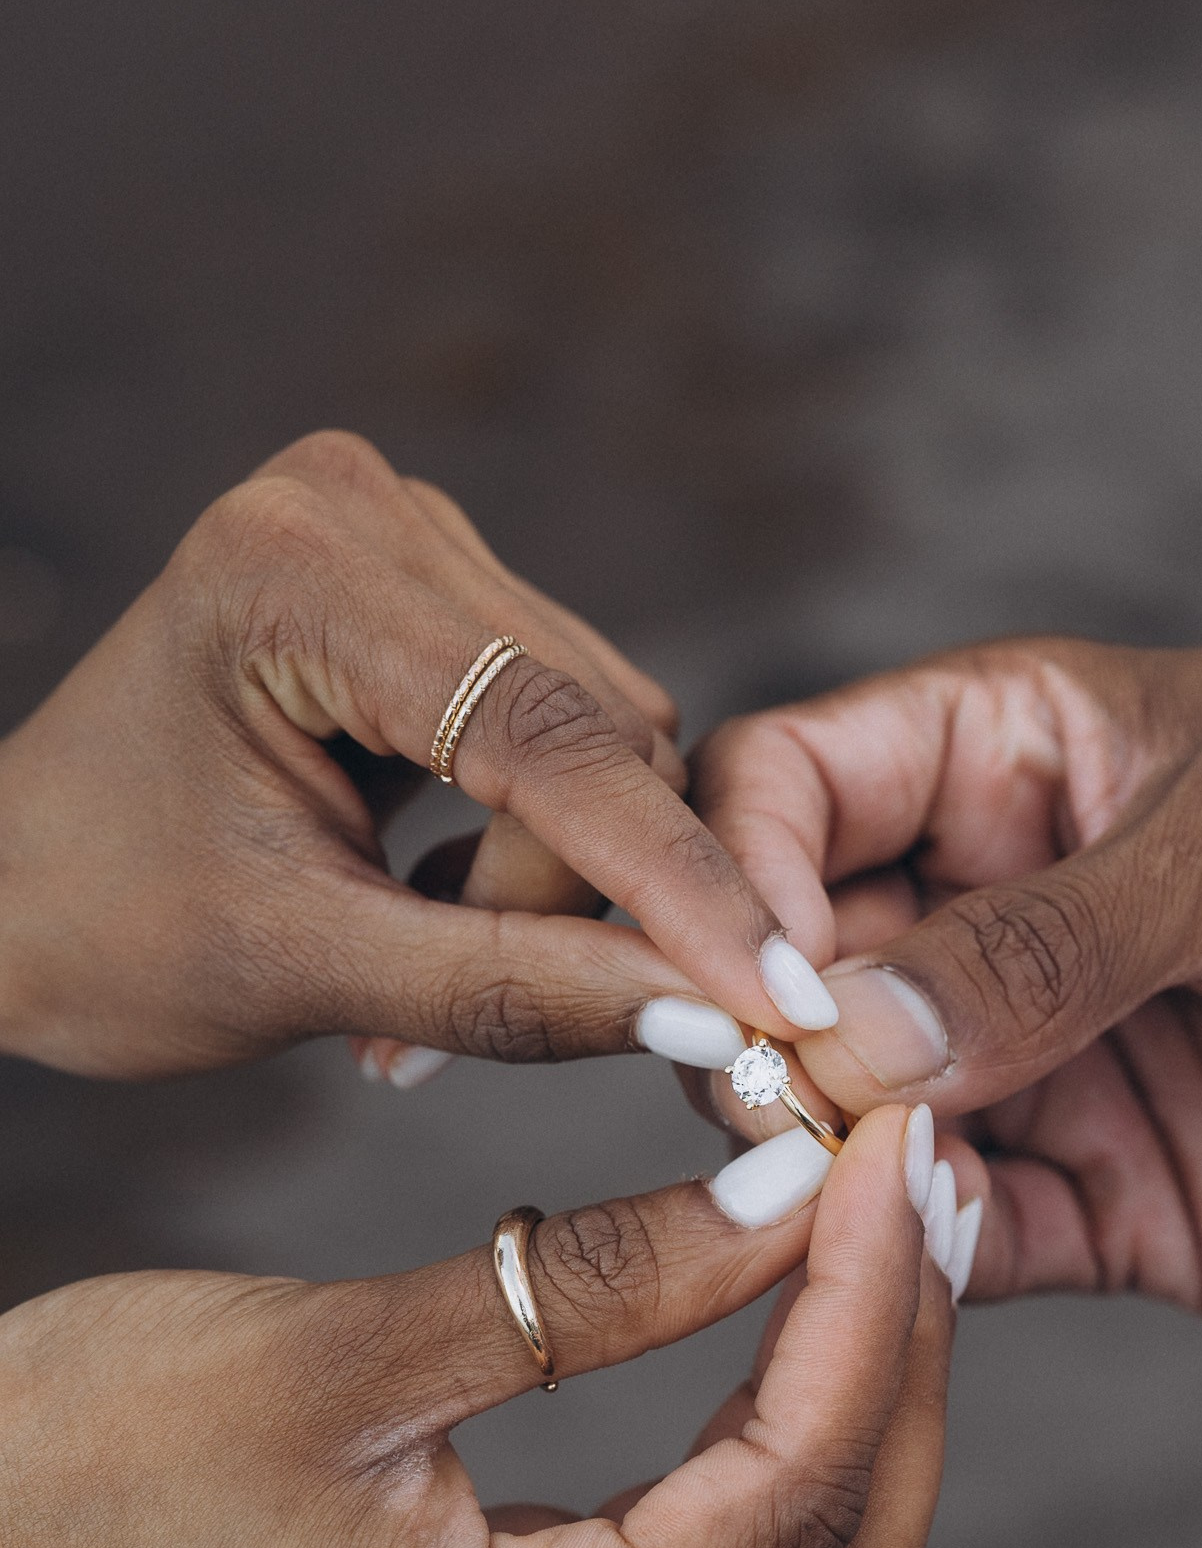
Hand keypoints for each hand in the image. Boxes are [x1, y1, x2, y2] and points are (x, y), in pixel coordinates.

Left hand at [0, 430, 841, 1082]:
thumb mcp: (310, 973)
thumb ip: (520, 991)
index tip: (778, 1003)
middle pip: (593, 737)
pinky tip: (426, 909)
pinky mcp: (432, 590)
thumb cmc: (102, 928)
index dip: (675, 883)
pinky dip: (526, 849)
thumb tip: (719, 1019)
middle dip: (570, 903)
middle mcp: (361, 508)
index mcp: (297, 568)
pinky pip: (562, 733)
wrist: (0, 897)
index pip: (552, 735)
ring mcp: (402, 535)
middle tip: (439, 1040)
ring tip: (410, 986)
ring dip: (546, 889)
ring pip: (597, 745)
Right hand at [0, 1106, 946, 1547]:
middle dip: (906, 1384)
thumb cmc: (81, 1452)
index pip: (783, 1499)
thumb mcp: (344, 1348)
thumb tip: (786, 1189)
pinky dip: (767, 1456)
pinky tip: (782, 1322)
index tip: (889, 1151)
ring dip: (855, 1419)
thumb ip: (586, 1282)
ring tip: (879, 1233)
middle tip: (923, 1193)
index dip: (865, 1314)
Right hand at [692, 636, 1201, 1307]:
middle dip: (763, 1041)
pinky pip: (976, 1249)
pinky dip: (928, 1266)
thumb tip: (848, 1032)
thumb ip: (1052, 940)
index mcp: (1018, 757)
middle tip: (782, 1104)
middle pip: (796, 976)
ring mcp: (1057, 1066)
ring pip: (862, 1127)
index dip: (735, 875)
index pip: (790, 792)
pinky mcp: (1123, 1208)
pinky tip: (925, 1257)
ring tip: (845, 1189)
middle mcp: (1008, 915)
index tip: (752, 973)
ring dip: (831, 1165)